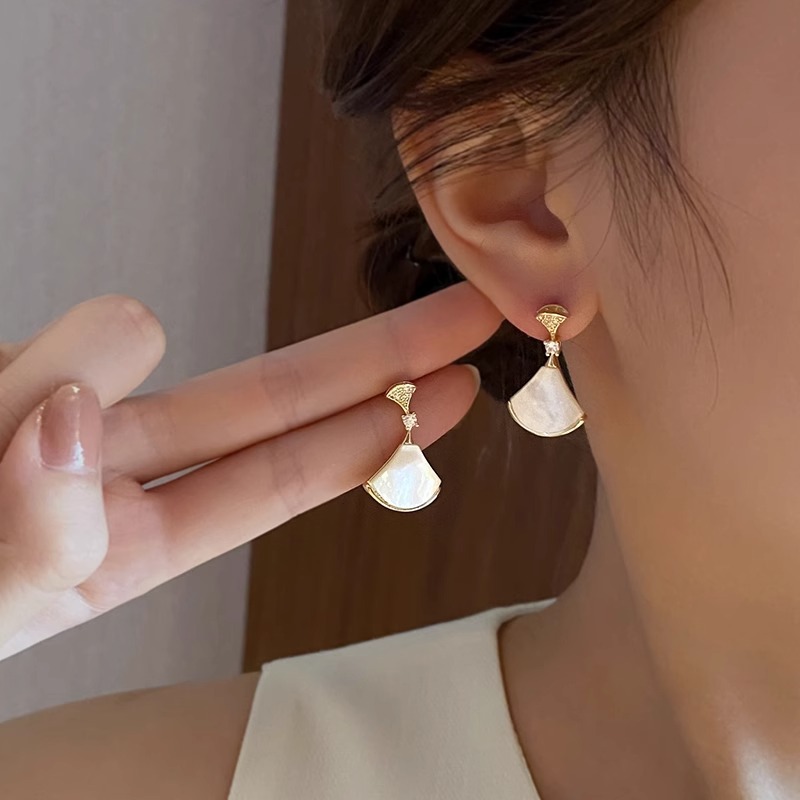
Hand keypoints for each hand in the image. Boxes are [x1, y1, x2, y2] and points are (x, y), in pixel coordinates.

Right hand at [0, 284, 500, 658]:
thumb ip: (36, 534)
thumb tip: (68, 418)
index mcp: (130, 549)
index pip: (285, 475)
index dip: (379, 428)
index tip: (459, 384)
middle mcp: (104, 474)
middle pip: (274, 402)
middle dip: (378, 351)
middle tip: (473, 308)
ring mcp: (48, 412)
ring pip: (115, 346)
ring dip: (78, 368)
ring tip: (11, 427)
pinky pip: (38, 341)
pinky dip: (35, 357)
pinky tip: (3, 399)